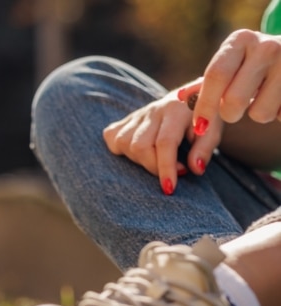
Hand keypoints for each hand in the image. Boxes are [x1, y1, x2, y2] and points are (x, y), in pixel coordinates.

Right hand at [102, 91, 220, 194]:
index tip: (169, 188)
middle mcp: (153, 110)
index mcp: (175, 110)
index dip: (165, 168)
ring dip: (138, 160)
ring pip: (123, 142)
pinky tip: (138, 153)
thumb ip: (205, 149)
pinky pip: (112, 136)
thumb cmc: (205, 119)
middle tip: (173, 171)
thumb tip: (194, 169)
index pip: (164, 142)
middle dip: (153, 166)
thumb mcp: (214, 131)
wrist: (194, 97)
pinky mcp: (127, 119)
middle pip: (139, 145)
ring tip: (157, 161)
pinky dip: (120, 149)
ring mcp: (137, 114)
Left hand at [178, 29, 280, 164]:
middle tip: (234, 109)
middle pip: (234, 101)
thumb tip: (179, 98)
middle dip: (229, 114)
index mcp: (240, 41)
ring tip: (264, 96)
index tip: (199, 126)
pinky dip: (277, 113)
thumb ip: (208, 82)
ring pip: (259, 113)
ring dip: (257, 114)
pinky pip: (280, 116)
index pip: (215, 76)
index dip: (205, 105)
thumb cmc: (253, 61)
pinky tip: (279, 96)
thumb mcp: (232, 62)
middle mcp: (266, 47)